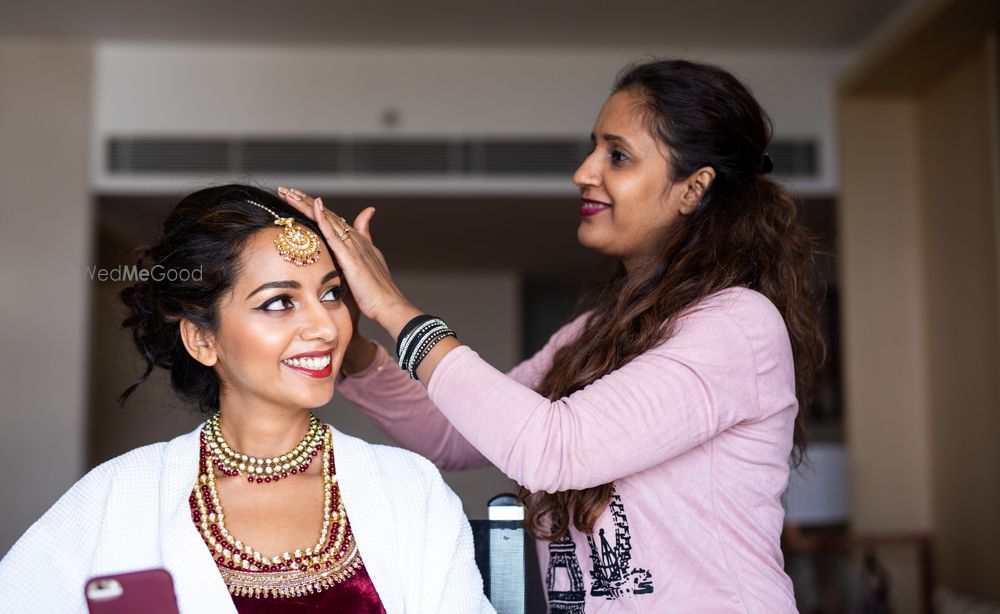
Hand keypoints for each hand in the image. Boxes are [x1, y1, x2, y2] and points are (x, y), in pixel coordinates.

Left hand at [276, 186, 420, 338]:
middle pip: (326, 214)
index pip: (330, 219)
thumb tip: (356, 242)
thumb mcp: (364, 268)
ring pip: (328, 219)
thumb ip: (358, 253)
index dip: (312, 207)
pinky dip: (325, 219)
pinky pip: (335, 234)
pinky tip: (315, 207)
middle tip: (284, 189)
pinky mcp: (351, 256)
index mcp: (355, 242)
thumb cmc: (375, 292)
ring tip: (290, 192)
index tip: (294, 198)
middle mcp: (354, 239)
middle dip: (304, 200)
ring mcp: (353, 246)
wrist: (387, 304)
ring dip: (308, 204)